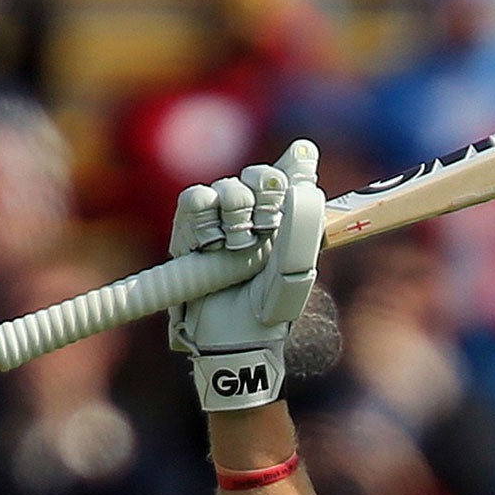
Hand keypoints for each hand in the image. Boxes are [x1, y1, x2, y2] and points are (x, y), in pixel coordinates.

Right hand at [168, 139, 324, 411]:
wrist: (231, 337)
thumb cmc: (269, 310)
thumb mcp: (294, 270)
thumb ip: (302, 225)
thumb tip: (305, 182)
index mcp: (288, 222)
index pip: (294, 174)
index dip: (297, 163)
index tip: (302, 157)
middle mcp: (257, 215)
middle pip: (260, 175)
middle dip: (264, 197)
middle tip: (264, 230)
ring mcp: (222, 219)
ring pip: (227, 186)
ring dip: (234, 215)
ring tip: (235, 249)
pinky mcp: (190, 228)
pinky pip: (194, 199)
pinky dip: (203, 217)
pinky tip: (210, 244)